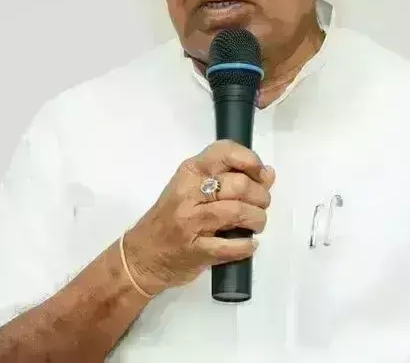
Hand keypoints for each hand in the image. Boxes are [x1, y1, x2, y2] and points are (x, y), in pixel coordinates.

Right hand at [122, 139, 275, 295]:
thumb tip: (267, 174)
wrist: (142, 256)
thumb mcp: (192, 190)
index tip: (261, 174)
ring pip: (237, 212)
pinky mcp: (195, 251)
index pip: (224, 152)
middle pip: (239, 185)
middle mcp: (188, 193)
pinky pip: (231, 246)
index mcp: (189, 172)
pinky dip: (247, 246)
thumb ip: (228, 179)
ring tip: (255, 224)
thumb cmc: (170, 219)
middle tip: (260, 206)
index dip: (250, 161)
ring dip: (257, 219)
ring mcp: (190, 222)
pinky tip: (248, 244)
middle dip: (260, 196)